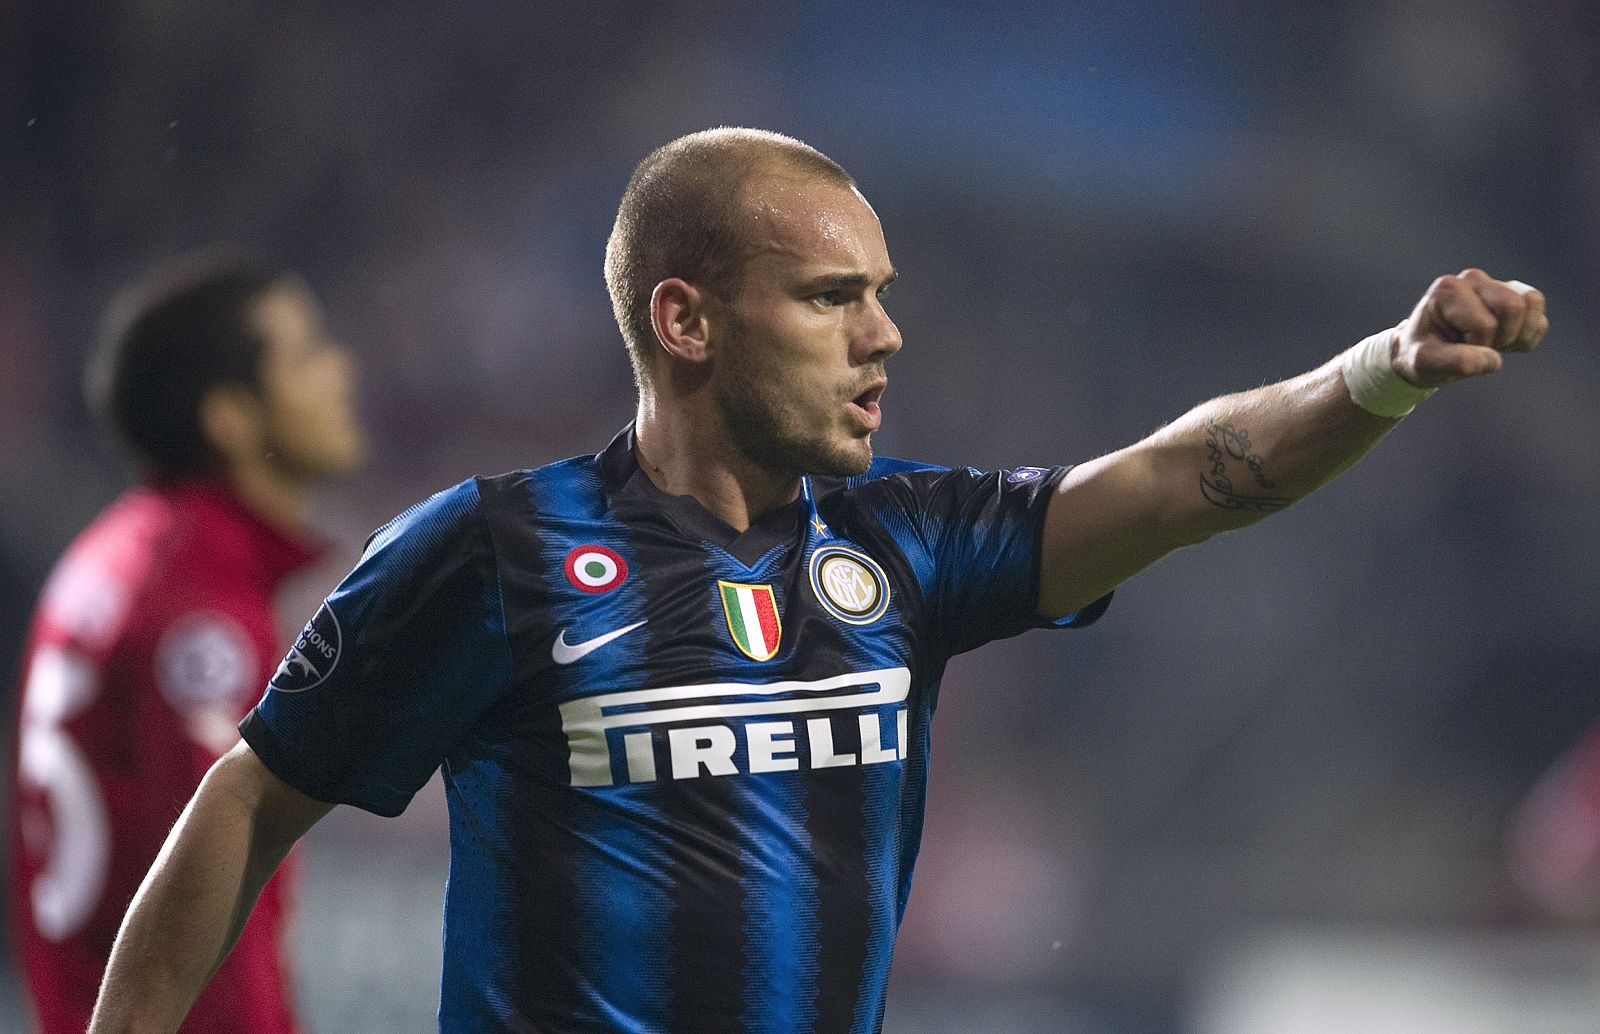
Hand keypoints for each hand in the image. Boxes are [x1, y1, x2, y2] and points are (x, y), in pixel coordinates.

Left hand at [1392, 268, 1547, 387]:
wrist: (1427, 353)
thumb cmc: (1422, 356)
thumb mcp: (1425, 364)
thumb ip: (1455, 362)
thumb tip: (1494, 360)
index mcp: (1448, 289)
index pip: (1484, 324)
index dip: (1476, 345)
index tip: (1454, 347)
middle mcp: (1473, 279)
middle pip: (1513, 306)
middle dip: (1501, 338)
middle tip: (1476, 346)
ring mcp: (1496, 285)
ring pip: (1533, 303)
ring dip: (1518, 335)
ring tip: (1490, 343)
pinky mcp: (1515, 297)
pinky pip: (1540, 319)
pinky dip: (1527, 338)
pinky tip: (1502, 343)